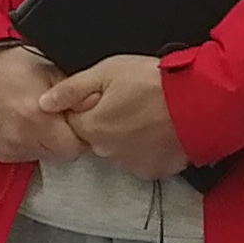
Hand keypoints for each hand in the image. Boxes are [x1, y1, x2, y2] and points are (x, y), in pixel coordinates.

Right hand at [0, 43, 82, 167]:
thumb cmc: (17, 67)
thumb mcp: (52, 71)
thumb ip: (76, 93)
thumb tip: (96, 104)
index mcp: (36, 115)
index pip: (76, 144)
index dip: (81, 131)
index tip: (75, 118)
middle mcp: (21, 136)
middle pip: (63, 154)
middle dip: (67, 138)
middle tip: (59, 118)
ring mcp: (10, 147)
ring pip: (47, 157)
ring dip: (50, 143)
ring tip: (41, 120)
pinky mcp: (2, 153)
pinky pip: (29, 156)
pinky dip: (33, 144)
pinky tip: (27, 126)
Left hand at [43, 54, 189, 182]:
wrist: (200, 102)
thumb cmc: (155, 82)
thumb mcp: (107, 72)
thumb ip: (71, 89)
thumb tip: (43, 103)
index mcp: (92, 127)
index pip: (74, 122)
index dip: (88, 106)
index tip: (107, 95)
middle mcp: (106, 152)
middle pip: (96, 137)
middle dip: (107, 121)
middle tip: (131, 100)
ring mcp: (130, 164)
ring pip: (118, 149)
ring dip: (126, 136)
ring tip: (148, 113)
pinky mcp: (153, 171)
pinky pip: (141, 160)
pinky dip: (146, 148)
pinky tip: (158, 130)